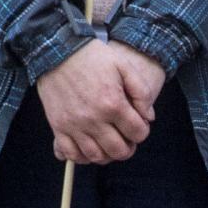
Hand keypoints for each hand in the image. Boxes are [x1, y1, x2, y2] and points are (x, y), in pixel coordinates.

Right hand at [34, 38, 160, 164]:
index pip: (138, 133)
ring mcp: (75, 125)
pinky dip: (81, 157)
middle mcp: (94, 118)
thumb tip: (149, 118)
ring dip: (107, 154)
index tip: (138, 124)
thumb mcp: (123, 65)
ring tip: (108, 143)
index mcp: (113, 103)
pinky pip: (70, 154)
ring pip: (96, 156)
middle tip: (126, 138)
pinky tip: (88, 147)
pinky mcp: (58, 126)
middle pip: (119, 151)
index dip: (142, 131)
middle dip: (128, 147)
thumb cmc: (93, 57)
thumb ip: (141, 91)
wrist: (58, 50)